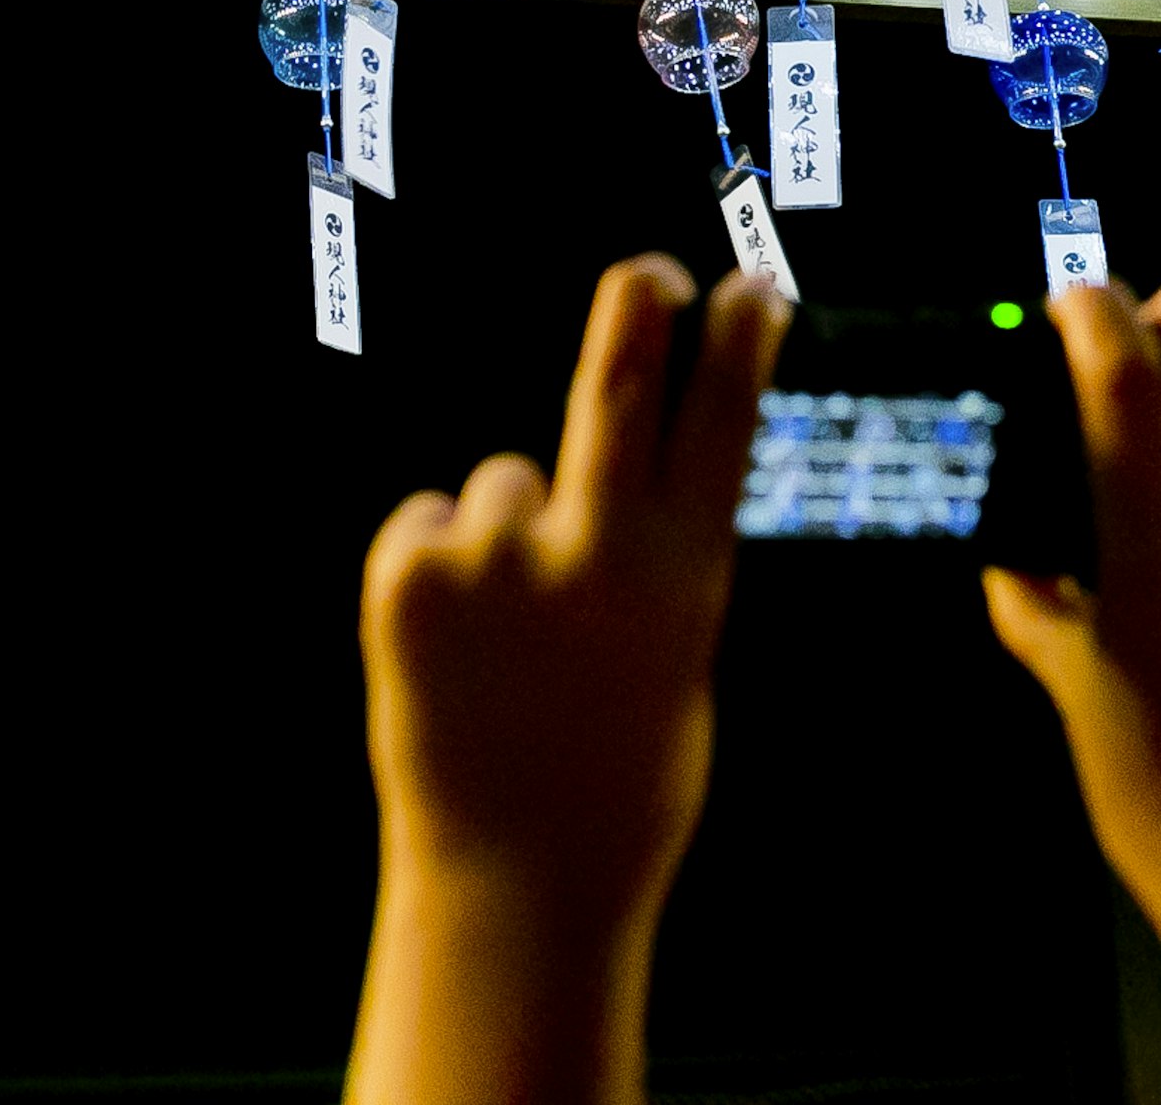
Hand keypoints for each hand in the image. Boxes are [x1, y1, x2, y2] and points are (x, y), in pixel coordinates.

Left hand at [345, 255, 786, 1104]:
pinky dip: (437, 568)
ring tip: (504, 644)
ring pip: (501, 485)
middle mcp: (594, 552)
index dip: (740, 346)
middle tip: (650, 275)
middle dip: (639, 308)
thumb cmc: (609, 782)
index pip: (721, 427)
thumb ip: (655, 565)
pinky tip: (453, 650)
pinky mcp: (409, 573)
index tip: (751, 286)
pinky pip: (428, 523)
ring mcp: (495, 557)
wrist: (512, 884)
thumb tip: (637, 492)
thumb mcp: (675, 663)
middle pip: (615, 386)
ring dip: (501, 535)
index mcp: (680, 577)